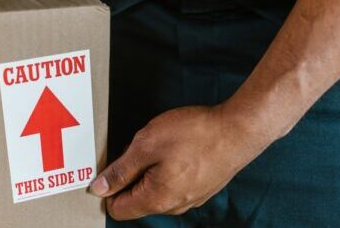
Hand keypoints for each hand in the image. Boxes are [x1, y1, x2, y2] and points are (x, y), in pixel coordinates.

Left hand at [89, 105, 273, 219]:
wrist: (240, 129)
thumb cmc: (196, 134)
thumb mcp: (146, 145)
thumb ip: (120, 170)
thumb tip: (99, 188)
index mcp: (156, 200)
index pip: (117, 210)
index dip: (107, 188)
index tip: (111, 166)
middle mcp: (173, 206)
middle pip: (136, 200)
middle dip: (130, 177)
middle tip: (138, 148)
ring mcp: (190, 198)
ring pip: (155, 190)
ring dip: (150, 170)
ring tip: (160, 145)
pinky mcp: (202, 187)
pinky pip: (174, 183)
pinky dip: (168, 168)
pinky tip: (177, 148)